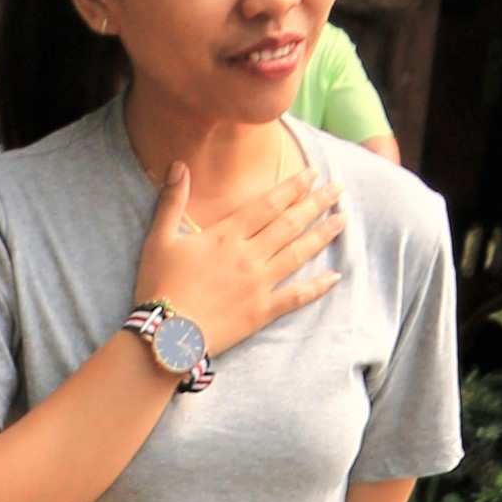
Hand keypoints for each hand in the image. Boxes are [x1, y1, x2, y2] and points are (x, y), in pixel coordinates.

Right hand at [135, 152, 342, 358]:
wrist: (165, 336)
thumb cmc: (158, 286)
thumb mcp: (159, 239)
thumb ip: (172, 200)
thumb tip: (178, 165)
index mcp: (226, 235)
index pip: (268, 204)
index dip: (293, 187)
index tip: (312, 174)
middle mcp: (249, 255)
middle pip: (290, 223)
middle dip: (317, 203)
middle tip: (338, 189)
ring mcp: (259, 284)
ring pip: (298, 253)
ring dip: (322, 235)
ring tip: (342, 220)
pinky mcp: (262, 311)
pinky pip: (296, 296)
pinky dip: (317, 286)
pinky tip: (335, 276)